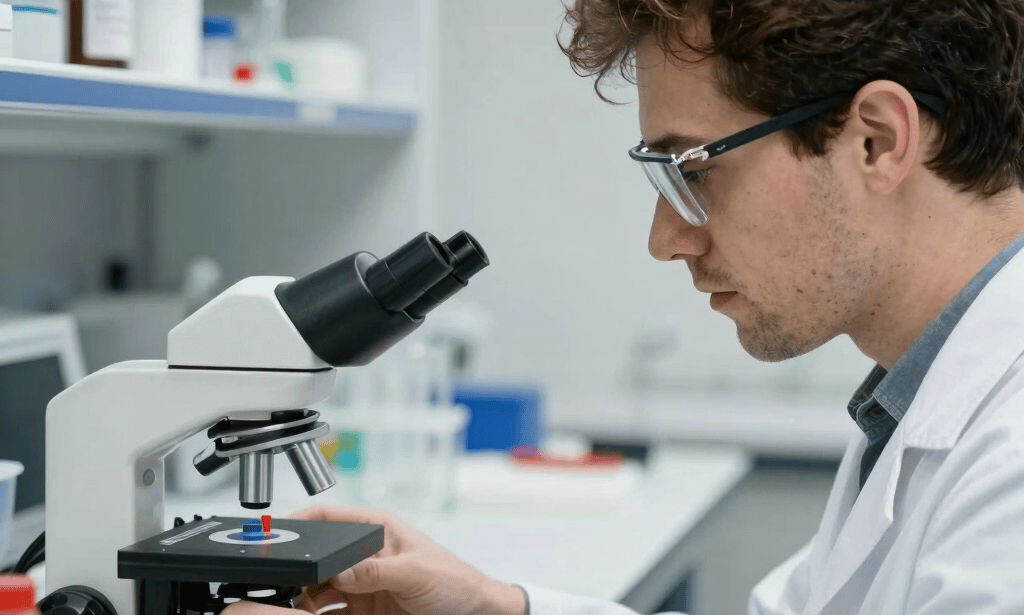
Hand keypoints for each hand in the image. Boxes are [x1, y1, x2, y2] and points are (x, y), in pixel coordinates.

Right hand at [221, 504, 526, 614]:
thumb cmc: (457, 582)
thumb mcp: (417, 572)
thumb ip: (377, 570)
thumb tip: (341, 572)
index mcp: (377, 530)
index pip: (329, 518)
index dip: (299, 521)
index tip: (273, 533)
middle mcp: (364, 555)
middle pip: (316, 559)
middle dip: (295, 572)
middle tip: (277, 586)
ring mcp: (360, 586)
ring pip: (315, 591)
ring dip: (299, 601)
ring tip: (289, 610)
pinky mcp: (361, 613)